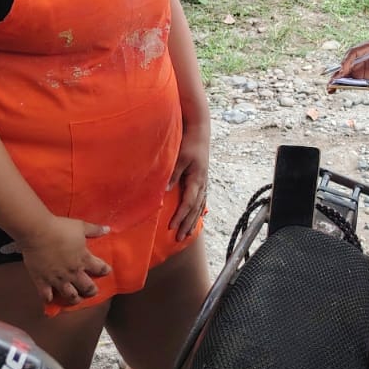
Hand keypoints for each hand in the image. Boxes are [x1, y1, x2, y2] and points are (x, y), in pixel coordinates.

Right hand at [19, 216, 111, 306]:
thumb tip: (108, 229)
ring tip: (77, 299)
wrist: (37, 232)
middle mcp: (73, 272)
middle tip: (92, 291)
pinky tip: (51, 299)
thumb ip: (94, 230)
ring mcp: (58, 279)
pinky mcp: (42, 281)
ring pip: (70, 295)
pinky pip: (46, 296)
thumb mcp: (81, 226)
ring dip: (75, 299)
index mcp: (84, 259)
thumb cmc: (60, 228)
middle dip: (91, 291)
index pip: (100, 268)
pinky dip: (49, 299)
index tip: (107, 271)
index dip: (105, 270)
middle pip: (87, 287)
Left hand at [168, 114, 209, 239]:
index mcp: (197, 179)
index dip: (180, 216)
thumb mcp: (180, 157)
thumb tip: (165, 191)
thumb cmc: (189, 143)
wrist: (200, 131)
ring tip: (186, 233)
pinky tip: (194, 217)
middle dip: (187, 224)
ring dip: (193, 220)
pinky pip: (201, 199)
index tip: (171, 227)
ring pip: (199, 206)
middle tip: (179, 238)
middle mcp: (202, 183)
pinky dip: (197, 211)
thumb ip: (173, 174)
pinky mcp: (202, 179)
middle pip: (195, 209)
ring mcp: (203, 181)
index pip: (188, 203)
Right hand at [331, 40, 368, 84]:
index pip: (353, 52)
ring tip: (330, 88)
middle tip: (332, 82)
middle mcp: (359, 55)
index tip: (343, 69)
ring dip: (337, 79)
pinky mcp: (359, 72)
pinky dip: (342, 83)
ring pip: (344, 71)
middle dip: (338, 72)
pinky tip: (334, 90)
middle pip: (346, 63)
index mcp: (366, 47)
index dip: (348, 60)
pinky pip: (349, 78)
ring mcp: (358, 64)